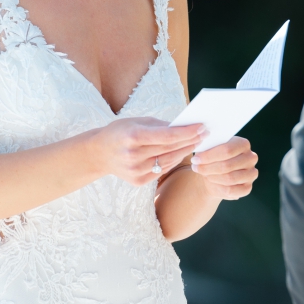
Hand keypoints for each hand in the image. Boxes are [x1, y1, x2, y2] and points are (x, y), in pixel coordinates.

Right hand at [92, 118, 206, 184]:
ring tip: (197, 142)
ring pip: (169, 161)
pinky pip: (162, 170)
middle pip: (171, 149)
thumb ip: (160, 125)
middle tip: (205, 133)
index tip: (202, 127)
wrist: (98, 154)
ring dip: (185, 151)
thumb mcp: (136, 122)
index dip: (187, 132)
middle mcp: (134, 156)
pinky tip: (182, 153)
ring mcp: (136, 171)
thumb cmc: (120, 132)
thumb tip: (185, 126)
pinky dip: (173, 161)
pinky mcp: (138, 181)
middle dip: (190, 140)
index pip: (167, 136)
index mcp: (133, 137)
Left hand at [190, 135, 258, 199]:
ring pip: (229, 178)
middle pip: (227, 165)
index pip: (227, 150)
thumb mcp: (210, 148)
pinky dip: (218, 188)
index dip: (209, 156)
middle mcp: (251, 158)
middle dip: (208, 168)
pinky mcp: (248, 187)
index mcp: (243, 144)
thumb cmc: (213, 157)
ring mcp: (251, 173)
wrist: (216, 172)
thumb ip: (207, 147)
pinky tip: (211, 182)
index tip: (195, 160)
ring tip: (203, 174)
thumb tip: (199, 149)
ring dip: (212, 177)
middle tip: (196, 168)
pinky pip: (232, 190)